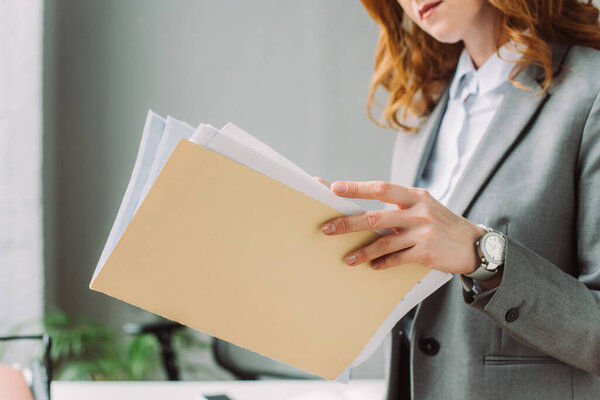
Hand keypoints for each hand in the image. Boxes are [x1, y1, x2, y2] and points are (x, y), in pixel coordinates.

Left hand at [321, 181, 485, 274]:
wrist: (473, 244)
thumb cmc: (441, 224)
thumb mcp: (424, 206)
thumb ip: (399, 207)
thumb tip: (364, 214)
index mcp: (415, 196)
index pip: (381, 188)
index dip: (357, 188)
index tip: (335, 189)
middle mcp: (418, 212)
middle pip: (375, 217)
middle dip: (347, 223)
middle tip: (327, 229)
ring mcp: (422, 233)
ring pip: (383, 242)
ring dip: (362, 252)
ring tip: (347, 259)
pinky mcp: (426, 253)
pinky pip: (397, 259)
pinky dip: (382, 263)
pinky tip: (372, 266)